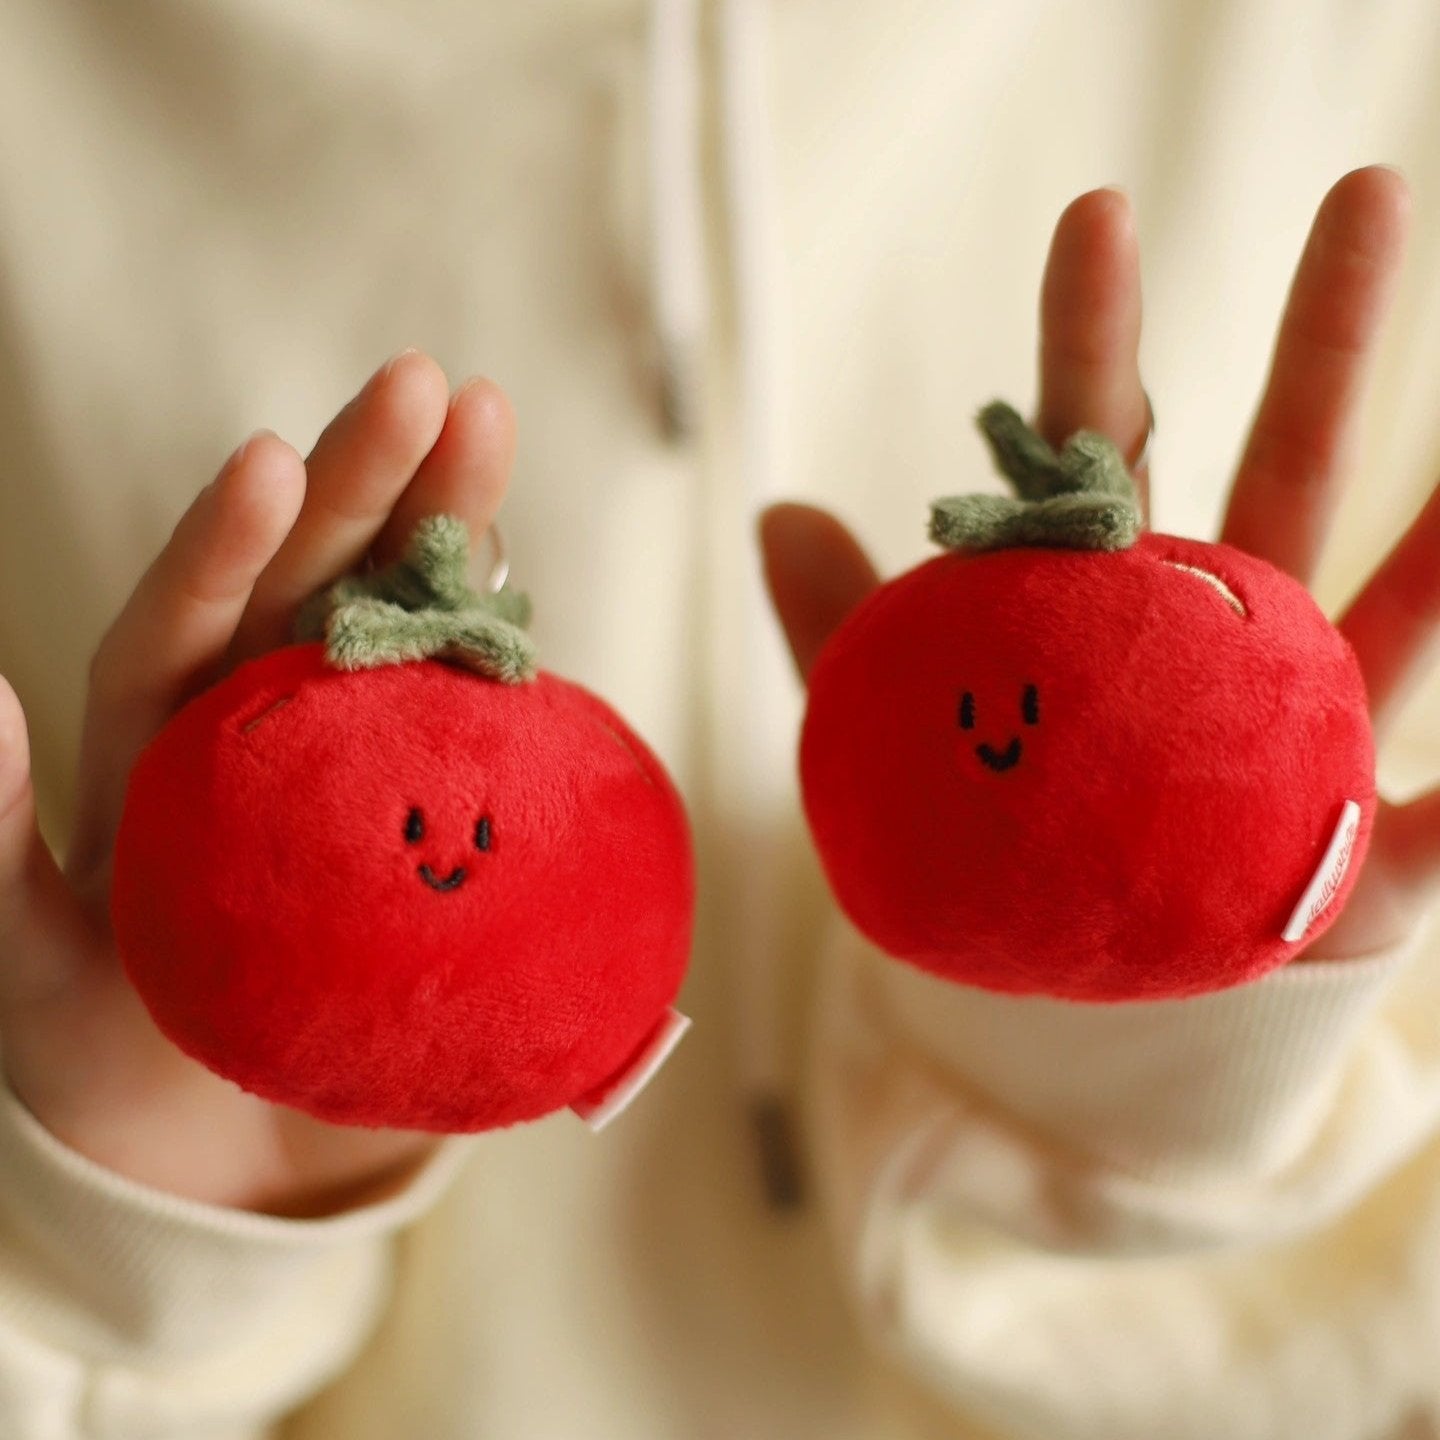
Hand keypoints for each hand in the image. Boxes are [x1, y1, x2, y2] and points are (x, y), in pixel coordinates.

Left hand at [0, 351, 515, 1215]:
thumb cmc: (112, 1064)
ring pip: (399, 616)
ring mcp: (356, 756)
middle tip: (428, 384)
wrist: (234, 1148)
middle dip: (363, 482)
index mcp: (157, 743)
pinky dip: (495, 642)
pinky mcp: (431, 802)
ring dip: (442, 523)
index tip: (274, 458)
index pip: (189, 620)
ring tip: (488, 424)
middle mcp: (258, 723)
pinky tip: (519, 578)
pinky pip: (467, 708)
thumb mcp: (26, 972)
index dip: (229, 544)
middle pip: (311, 581)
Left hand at [761, 166, 1439, 963]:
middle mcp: (1221, 646)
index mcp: (1110, 607)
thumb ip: (844, 634)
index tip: (1095, 221)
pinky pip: (1436, 826)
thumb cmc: (986, 840)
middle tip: (1363, 194)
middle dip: (1323, 342)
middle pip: (1284, 473)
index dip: (1095, 345)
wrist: (1052, 979)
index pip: (1108, 456)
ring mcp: (1303, 741)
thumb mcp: (893, 731)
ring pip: (1394, 613)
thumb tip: (776, 511)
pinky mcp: (1349, 858)